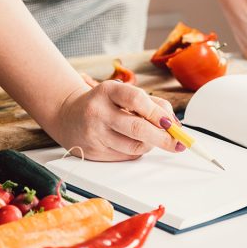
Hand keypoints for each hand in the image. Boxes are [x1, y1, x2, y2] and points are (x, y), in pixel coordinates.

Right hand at [49, 80, 182, 160]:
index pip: (137, 100)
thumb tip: (175, 124)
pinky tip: (136, 143)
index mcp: (107, 91)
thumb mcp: (123, 93)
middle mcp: (98, 112)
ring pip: (134, 146)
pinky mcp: (94, 152)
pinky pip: (125, 156)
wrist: (68, 116)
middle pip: (138, 128)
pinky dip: (138, 151)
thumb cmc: (103, 103)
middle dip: (163, 138)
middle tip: (179, 142)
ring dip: (151, 145)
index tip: (171, 123)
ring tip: (154, 138)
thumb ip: (151, 103)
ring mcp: (94, 134)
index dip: (157, 112)